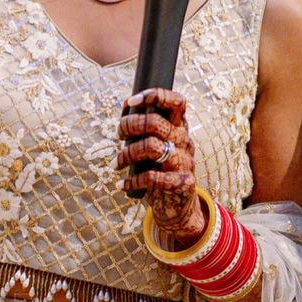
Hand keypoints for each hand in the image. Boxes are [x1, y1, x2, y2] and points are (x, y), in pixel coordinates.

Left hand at [116, 88, 205, 247]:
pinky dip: (132, 181)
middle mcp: (184, 141)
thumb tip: (127, 105)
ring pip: (151, 146)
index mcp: (179, 127)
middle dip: (128, 125)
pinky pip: (152, 177)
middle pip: (154, 122)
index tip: (132, 101)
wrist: (178, 205)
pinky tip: (123, 184)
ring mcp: (185, 161)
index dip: (155, 96)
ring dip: (126, 154)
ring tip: (117, 164)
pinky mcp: (182, 182)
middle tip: (119, 135)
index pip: (176, 102)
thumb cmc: (161, 169)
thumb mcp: (158, 145)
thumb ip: (146, 127)